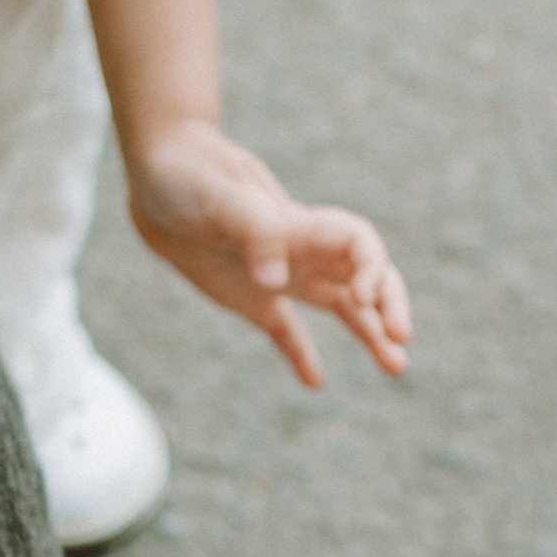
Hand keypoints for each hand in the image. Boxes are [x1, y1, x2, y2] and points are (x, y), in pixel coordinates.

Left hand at [127, 121, 412, 387]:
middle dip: (390, 306)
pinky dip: (301, 354)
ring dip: (370, 333)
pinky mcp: (250, 297)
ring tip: (397, 366)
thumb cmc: (188, 175)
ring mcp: (279, 275)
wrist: (155, 176)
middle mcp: (300, 251)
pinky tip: (315, 381)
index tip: (361, 300)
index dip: (372, 271)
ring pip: (341, 305)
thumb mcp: (217, 198)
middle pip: (366, 276)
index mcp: (300, 226)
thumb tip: (275, 281)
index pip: (360, 245)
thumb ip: (253, 230)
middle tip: (401, 340)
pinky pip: (286, 330)